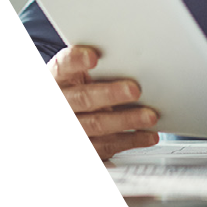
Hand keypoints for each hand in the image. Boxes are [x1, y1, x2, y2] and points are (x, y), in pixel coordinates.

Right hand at [48, 45, 158, 160]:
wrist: (64, 119)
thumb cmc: (80, 89)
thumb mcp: (80, 75)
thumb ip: (101, 67)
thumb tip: (132, 59)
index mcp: (57, 79)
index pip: (62, 66)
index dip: (76, 61)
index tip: (94, 57)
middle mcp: (59, 103)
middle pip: (82, 98)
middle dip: (109, 94)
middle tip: (134, 90)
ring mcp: (69, 129)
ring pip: (96, 125)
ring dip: (125, 120)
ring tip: (150, 116)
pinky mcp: (83, 149)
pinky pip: (106, 146)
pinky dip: (130, 141)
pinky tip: (148, 135)